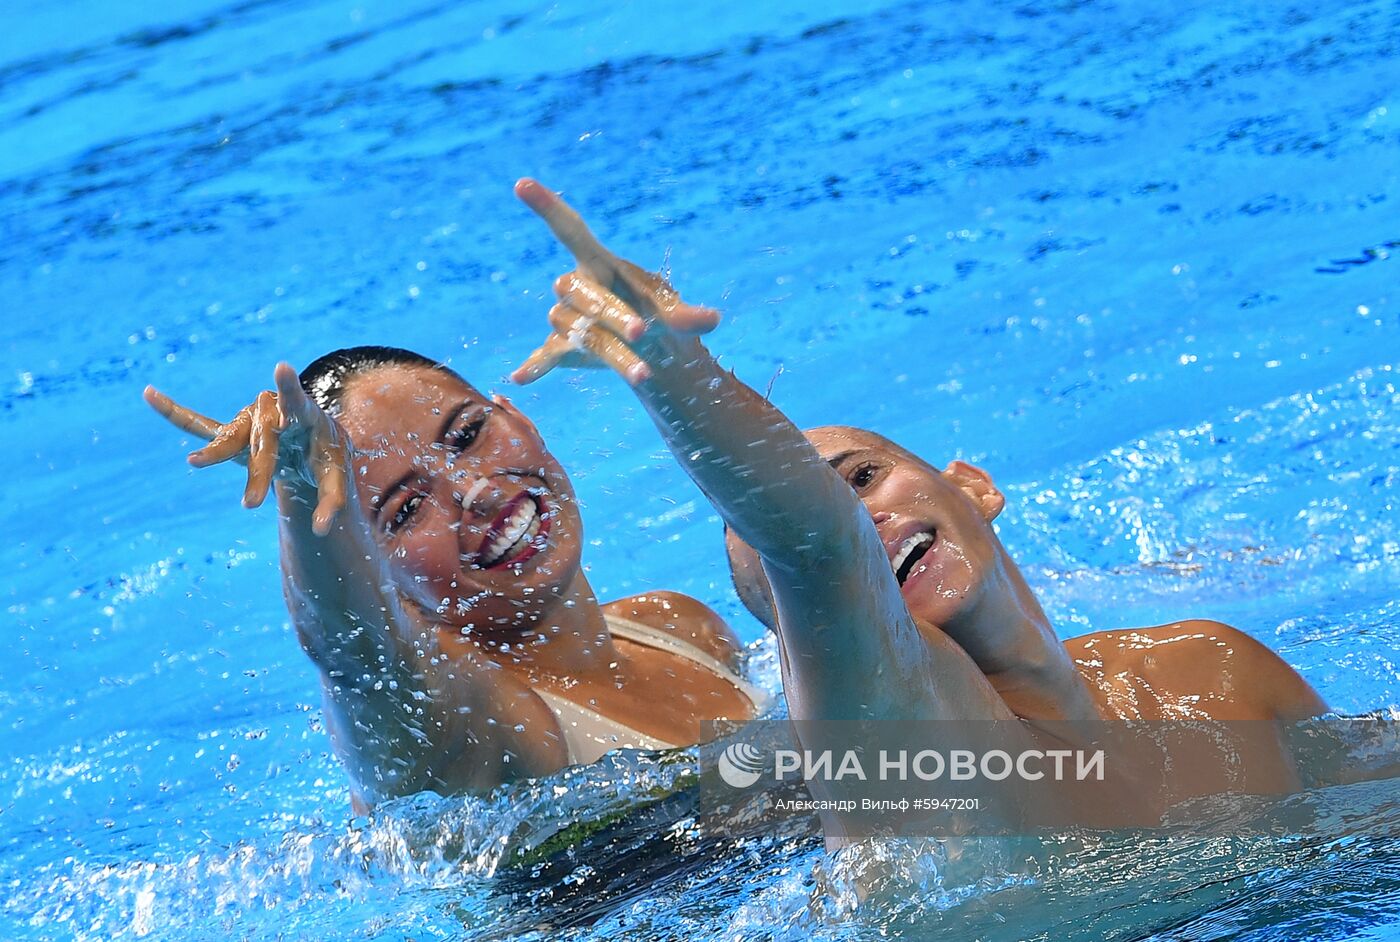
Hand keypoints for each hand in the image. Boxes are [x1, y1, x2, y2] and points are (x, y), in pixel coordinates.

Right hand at [143, 362, 348, 534]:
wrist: (308, 441)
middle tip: (251, 505)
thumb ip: (332, 504)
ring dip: (218, 455)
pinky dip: (174, 412)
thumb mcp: (335, 478)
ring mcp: (249, 419)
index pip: (297, 401)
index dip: (288, 387)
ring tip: (195, 463)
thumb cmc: (325, 456)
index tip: (281, 368)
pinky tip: (149, 394)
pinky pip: (198, 423)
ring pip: (231, 438)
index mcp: (306, 415)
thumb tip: (320, 532)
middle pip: (263, 439)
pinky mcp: (231, 431)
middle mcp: (274, 411)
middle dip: (258, 472)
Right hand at [510, 178, 719, 385]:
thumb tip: (714, 320)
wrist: (648, 349)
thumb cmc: (655, 314)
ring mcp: (565, 317)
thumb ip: (689, 317)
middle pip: (587, 296)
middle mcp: (576, 285)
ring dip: (614, 355)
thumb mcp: (675, 313)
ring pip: (583, 333)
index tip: (522, 183)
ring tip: (644, 375)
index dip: (547, 207)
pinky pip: (545, 355)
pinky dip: (535, 365)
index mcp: (598, 261)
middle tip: (641, 332)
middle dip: (614, 314)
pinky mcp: (561, 348)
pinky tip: (518, 377)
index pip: (569, 229)